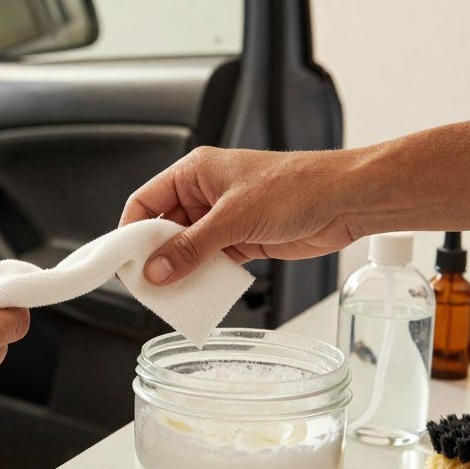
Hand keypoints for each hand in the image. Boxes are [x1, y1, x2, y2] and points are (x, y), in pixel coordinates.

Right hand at [119, 146, 360, 284]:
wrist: (345, 200)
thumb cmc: (297, 186)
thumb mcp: (234, 218)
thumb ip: (191, 247)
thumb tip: (157, 271)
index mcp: (195, 173)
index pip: (145, 202)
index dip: (131, 231)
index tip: (124, 261)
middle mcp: (205, 194)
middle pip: (164, 229)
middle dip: (156, 257)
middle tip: (148, 285)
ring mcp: (224, 219)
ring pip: (187, 250)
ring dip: (181, 272)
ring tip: (172, 295)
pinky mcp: (243, 240)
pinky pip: (212, 263)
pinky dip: (205, 279)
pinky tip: (201, 294)